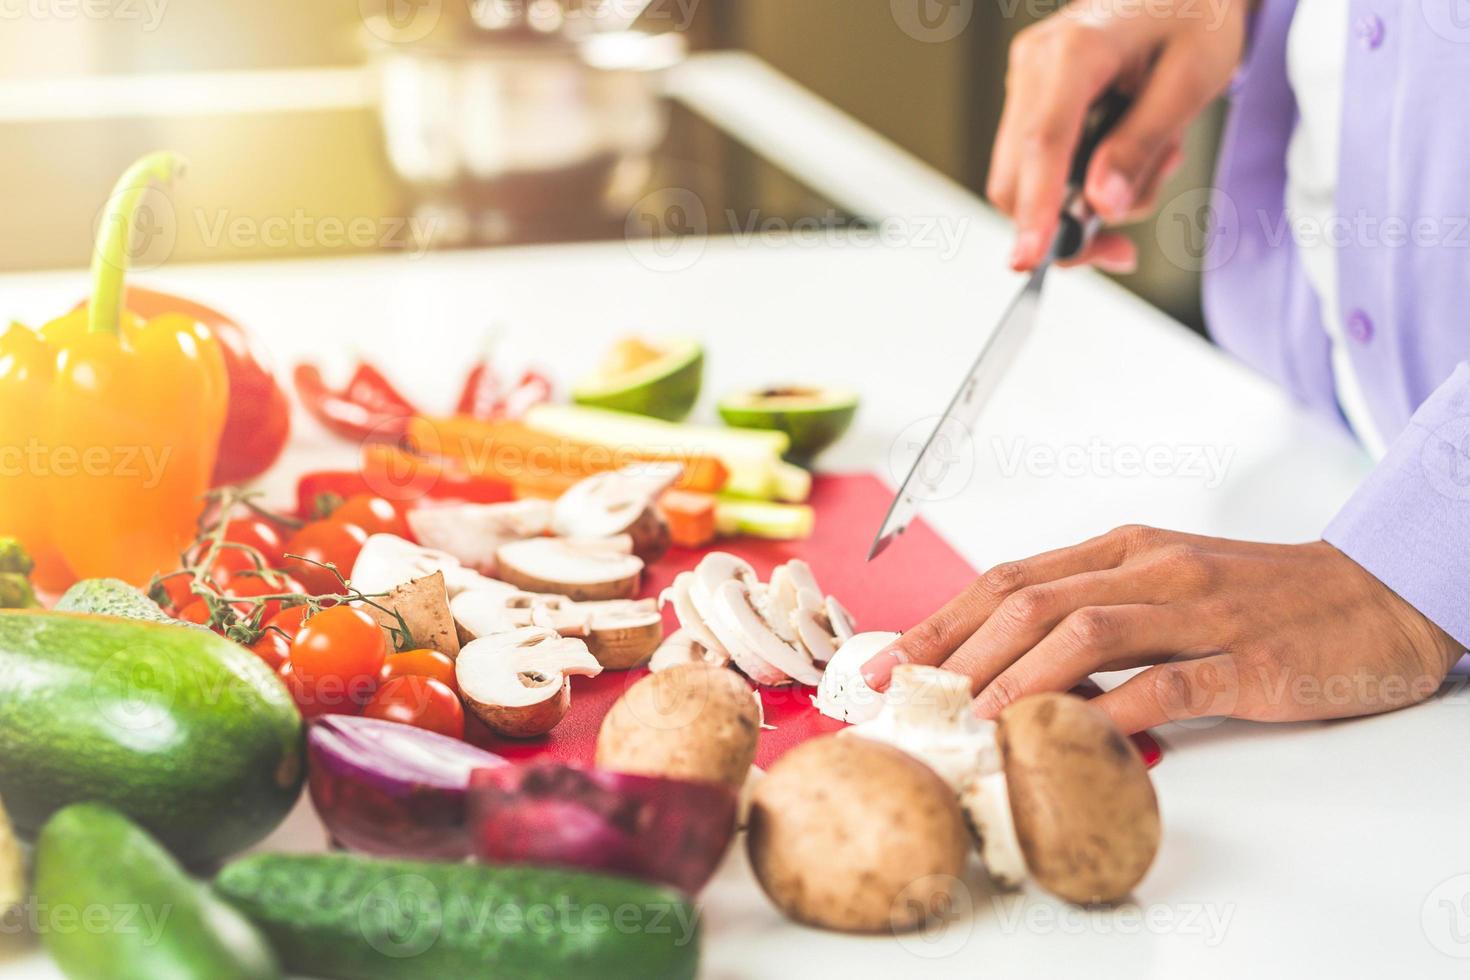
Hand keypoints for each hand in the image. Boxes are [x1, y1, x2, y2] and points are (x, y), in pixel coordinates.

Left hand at [861, 526, 1463, 733]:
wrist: (1375, 594)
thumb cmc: (1258, 595)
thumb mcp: (1164, 583)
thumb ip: (1092, 612)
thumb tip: (1005, 665)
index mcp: (1124, 550)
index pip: (1012, 579)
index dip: (944, 620)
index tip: (892, 662)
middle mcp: (1152, 571)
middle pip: (1031, 602)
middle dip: (957, 651)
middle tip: (908, 696)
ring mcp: (1199, 614)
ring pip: (1086, 634)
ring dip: (1017, 677)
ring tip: (970, 718)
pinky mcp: (1247, 662)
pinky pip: (1167, 684)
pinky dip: (1111, 711)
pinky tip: (1071, 736)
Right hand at [988, 0, 1247, 272]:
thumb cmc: (1194, 16)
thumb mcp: (1192, 79)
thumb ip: (1142, 144)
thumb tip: (1101, 204)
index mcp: (1075, 50)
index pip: (1043, 144)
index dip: (1035, 209)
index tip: (1030, 259)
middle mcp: (1035, 64)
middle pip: (1017, 176)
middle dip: (1064, 224)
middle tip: (1121, 248)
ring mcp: (1026, 81)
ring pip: (1025, 180)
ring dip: (1083, 202)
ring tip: (1153, 162)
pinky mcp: (1030, 98)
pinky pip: (1039, 166)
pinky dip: (1079, 184)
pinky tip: (1126, 157)